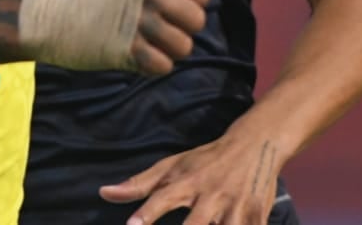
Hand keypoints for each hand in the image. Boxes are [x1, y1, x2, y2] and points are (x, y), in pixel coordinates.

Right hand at [20, 0, 210, 73]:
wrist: (57, 17)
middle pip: (196, 20)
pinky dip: (156, 65)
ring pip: (184, 46)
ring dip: (172, 49)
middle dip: (185, 28)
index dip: (192, 2)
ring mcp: (138, 23)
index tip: (173, 6)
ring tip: (154, 43)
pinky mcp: (127, 51)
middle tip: (164, 27)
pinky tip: (143, 56)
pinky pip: (163, 65)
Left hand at [100, 129, 282, 224]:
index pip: (162, 198)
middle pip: (195, 224)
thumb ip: (140, 184)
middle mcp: (211, 196)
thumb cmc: (206, 160)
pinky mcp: (258, 216)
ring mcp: (236, 208)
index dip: (147, 214)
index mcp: (188, 182)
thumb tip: (104, 193)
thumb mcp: (173, 166)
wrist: (256, 145)